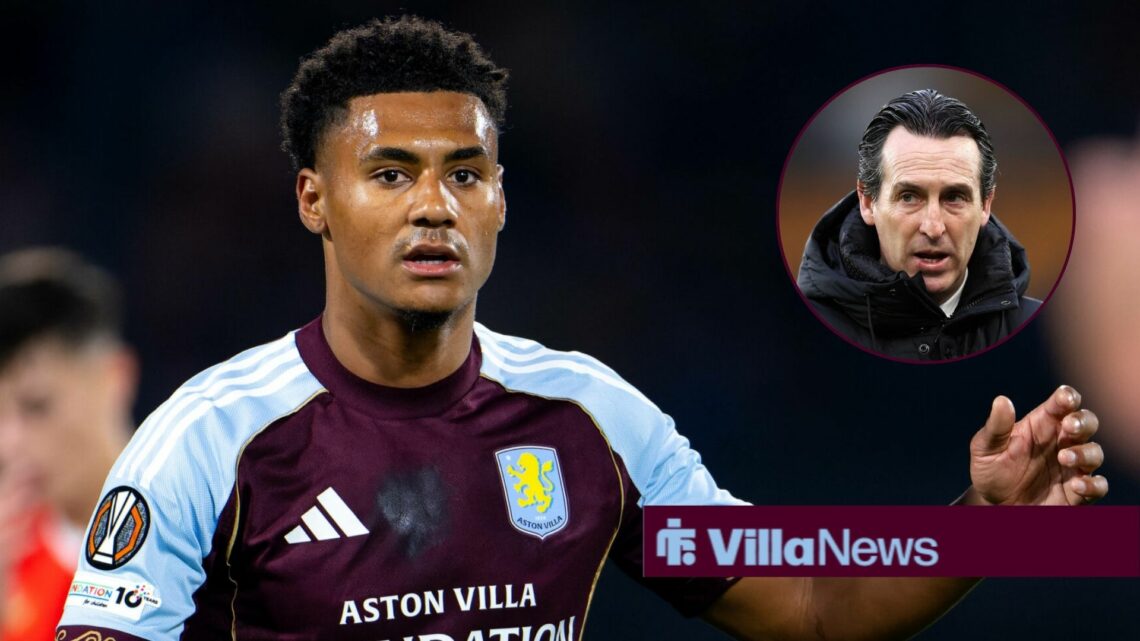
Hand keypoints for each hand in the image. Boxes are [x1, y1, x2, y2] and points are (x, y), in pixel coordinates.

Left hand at [969, 385, 1107, 505]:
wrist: (993, 504)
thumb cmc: (991, 469)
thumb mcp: (985, 448)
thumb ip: (996, 427)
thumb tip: (1002, 400)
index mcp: (1041, 424)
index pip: (1061, 404)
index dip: (1067, 397)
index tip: (1065, 398)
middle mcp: (1061, 442)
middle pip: (1086, 422)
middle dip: (1083, 421)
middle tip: (1070, 426)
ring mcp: (1072, 466)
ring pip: (1094, 452)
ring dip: (1084, 453)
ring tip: (1064, 457)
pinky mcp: (1077, 492)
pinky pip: (1097, 486)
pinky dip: (1093, 485)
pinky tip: (1077, 485)